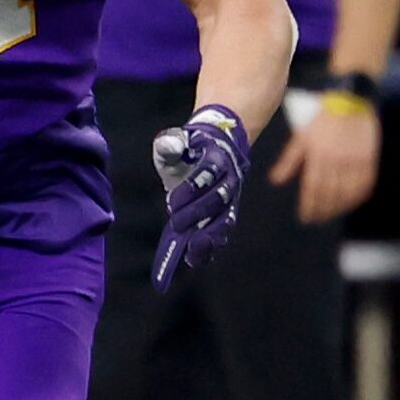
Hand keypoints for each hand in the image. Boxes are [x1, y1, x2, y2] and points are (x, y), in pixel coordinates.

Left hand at [150, 105, 249, 290]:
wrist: (214, 150)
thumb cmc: (189, 148)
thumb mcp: (177, 140)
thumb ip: (170, 143)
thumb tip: (169, 144)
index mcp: (217, 158)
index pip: (209, 172)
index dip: (192, 187)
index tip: (171, 199)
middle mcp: (229, 179)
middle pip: (218, 199)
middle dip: (196, 213)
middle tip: (175, 222)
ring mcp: (230, 200)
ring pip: (225, 220)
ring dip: (209, 235)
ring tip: (192, 248)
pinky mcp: (225, 216)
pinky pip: (220, 234)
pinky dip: (208, 247)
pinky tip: (193, 258)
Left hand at [270, 97, 380, 224]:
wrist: (350, 99)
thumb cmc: (321, 119)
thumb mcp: (301, 137)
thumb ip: (288, 161)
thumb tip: (275, 182)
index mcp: (318, 154)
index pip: (313, 188)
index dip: (309, 205)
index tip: (306, 217)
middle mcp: (337, 159)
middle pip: (330, 193)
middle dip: (323, 209)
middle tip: (317, 219)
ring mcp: (355, 159)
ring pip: (348, 192)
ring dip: (339, 207)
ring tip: (331, 213)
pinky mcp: (369, 158)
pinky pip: (365, 184)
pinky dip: (357, 197)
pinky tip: (350, 202)